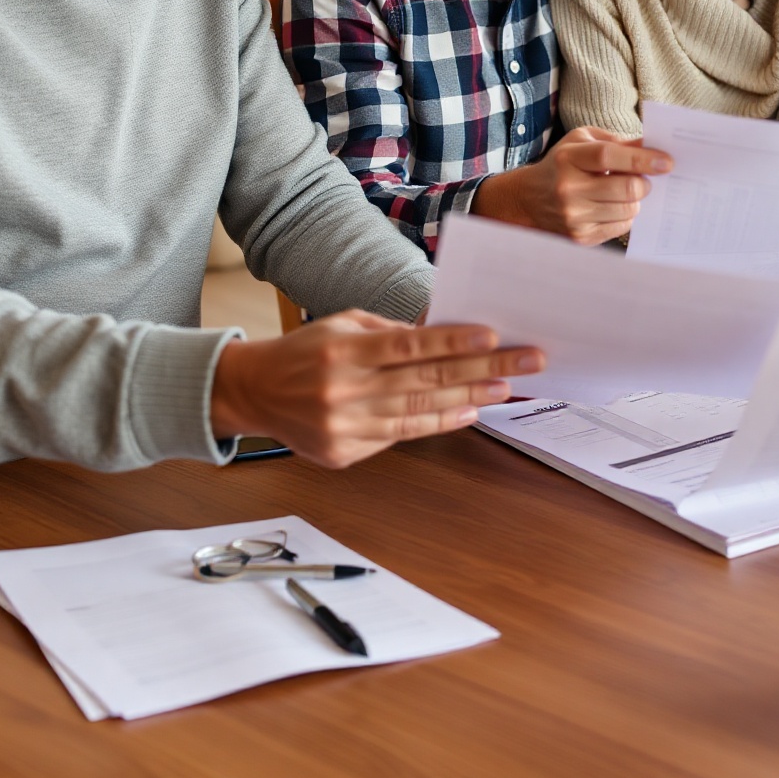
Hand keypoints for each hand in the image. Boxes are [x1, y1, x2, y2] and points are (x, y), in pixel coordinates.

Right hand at [210, 314, 543, 466]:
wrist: (253, 393)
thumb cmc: (306, 351)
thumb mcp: (342, 324)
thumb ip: (391, 331)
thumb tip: (445, 335)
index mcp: (342, 351)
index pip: (409, 347)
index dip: (453, 343)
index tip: (493, 337)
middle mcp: (344, 392)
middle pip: (424, 382)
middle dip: (481, 371)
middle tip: (525, 363)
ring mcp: (344, 427)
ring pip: (418, 414)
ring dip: (468, 401)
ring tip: (504, 390)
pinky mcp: (343, 453)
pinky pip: (399, 436)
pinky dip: (437, 425)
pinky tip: (466, 413)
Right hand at [474, 128, 671, 243]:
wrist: (529, 199)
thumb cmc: (563, 164)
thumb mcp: (583, 142)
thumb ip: (618, 142)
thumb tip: (653, 147)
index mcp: (569, 158)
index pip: (609, 157)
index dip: (642, 159)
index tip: (666, 162)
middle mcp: (568, 189)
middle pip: (626, 189)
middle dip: (644, 183)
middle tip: (644, 179)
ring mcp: (573, 217)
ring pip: (628, 210)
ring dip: (635, 200)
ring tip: (624, 192)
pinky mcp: (580, 237)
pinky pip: (621, 227)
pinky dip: (625, 215)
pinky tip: (612, 207)